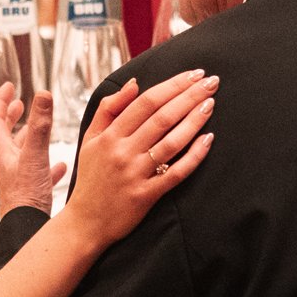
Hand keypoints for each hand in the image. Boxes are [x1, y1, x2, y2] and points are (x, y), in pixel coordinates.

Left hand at [0, 82, 62, 214]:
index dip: (0, 100)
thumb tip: (42, 94)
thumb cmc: (26, 196)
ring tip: (39, 129)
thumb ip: (40, 125)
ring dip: (29, 138)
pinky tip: (60, 166)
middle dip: (11, 116)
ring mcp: (18, 178)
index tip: (10, 87)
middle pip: (4, 134)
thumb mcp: (35, 155)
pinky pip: (38, 173)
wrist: (26, 228)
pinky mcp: (30, 192)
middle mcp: (8, 163)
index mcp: (4, 151)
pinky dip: (48, 165)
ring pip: (21, 153)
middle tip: (19, 104)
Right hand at [61, 69, 217, 248]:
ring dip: (194, 120)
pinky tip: (208, 140)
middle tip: (211, 82)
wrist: (85, 222)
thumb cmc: (91, 178)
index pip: (146, 102)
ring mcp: (135, 174)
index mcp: (109, 135)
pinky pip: (176, 173)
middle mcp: (122, 152)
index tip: (193, 74)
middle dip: (189, 96)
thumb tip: (134, 84)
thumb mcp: (90, 139)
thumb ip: (108, 109)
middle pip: (161, 117)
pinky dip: (194, 156)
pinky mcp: (147, 195)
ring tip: (211, 104)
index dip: (172, 85)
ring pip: (171, 142)